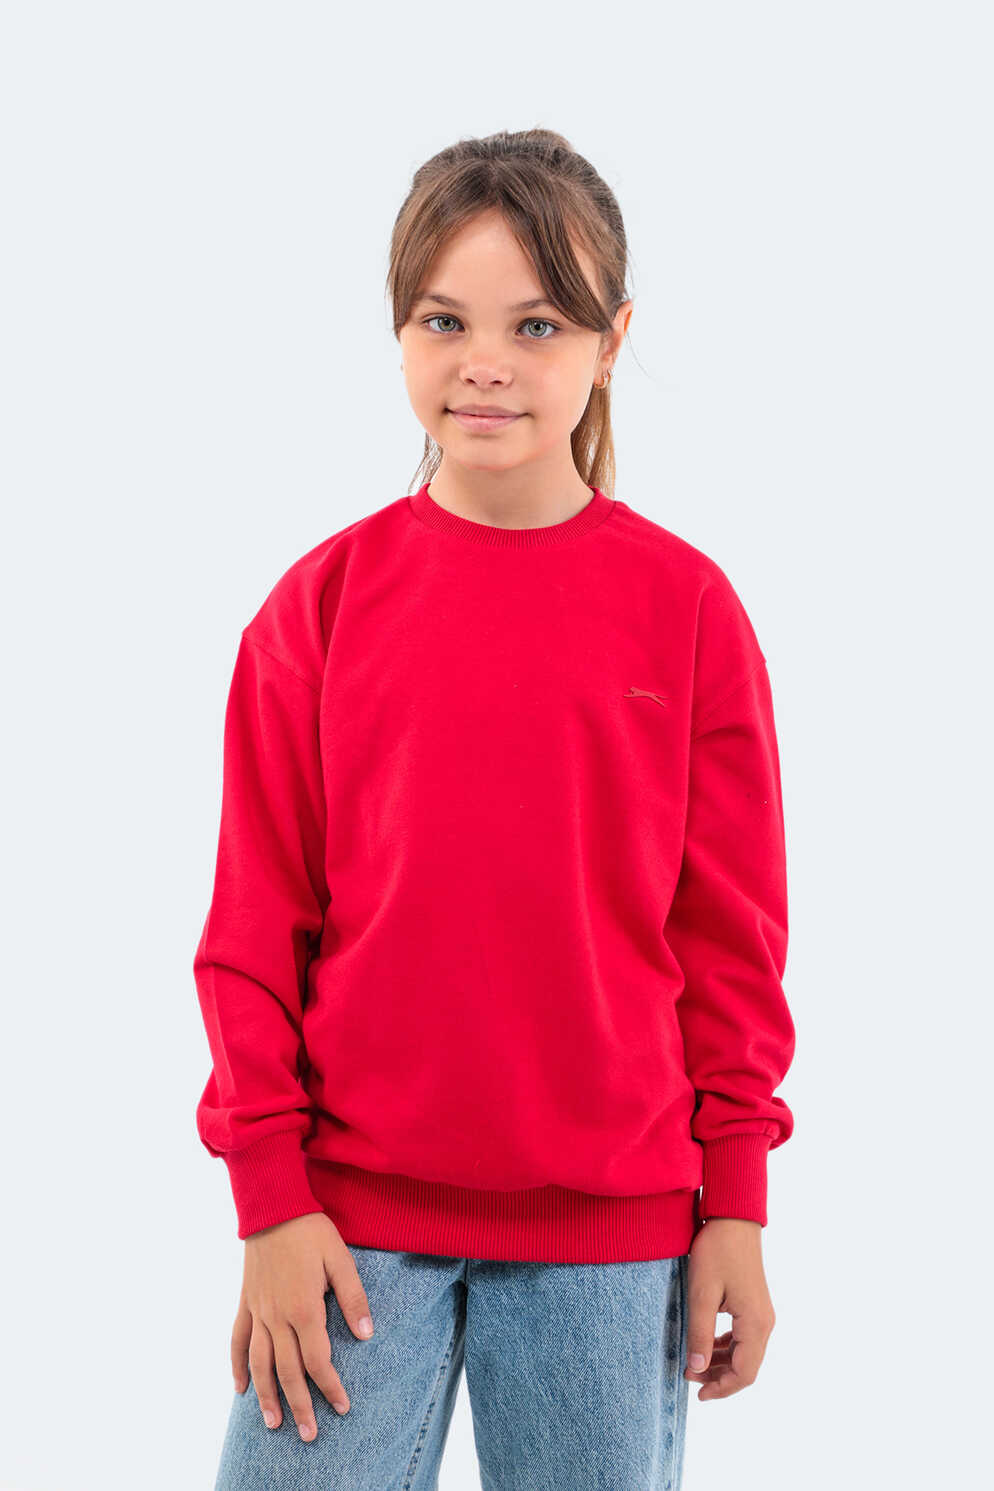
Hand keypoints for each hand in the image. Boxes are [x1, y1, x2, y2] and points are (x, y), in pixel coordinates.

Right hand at [230, 1212, 374, 1441]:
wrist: (272, 1207)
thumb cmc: (311, 1231)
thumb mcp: (341, 1259)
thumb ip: (353, 1299)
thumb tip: (367, 1335)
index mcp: (304, 1309)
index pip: (318, 1361)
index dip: (330, 1387)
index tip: (341, 1407)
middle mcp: (277, 1318)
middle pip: (288, 1372)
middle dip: (300, 1405)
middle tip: (309, 1435)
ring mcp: (258, 1312)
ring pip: (260, 1364)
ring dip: (266, 1396)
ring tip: (274, 1424)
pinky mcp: (246, 1302)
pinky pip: (237, 1340)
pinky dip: (237, 1366)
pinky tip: (240, 1389)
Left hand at [683, 1217, 775, 1400]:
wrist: (733, 1218)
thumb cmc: (716, 1251)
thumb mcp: (701, 1294)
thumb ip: (700, 1334)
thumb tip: (697, 1370)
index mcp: (755, 1323)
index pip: (744, 1373)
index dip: (721, 1389)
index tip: (697, 1393)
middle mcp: (764, 1322)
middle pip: (746, 1366)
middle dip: (718, 1378)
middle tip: (689, 1377)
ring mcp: (762, 1313)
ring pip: (745, 1353)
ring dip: (721, 1363)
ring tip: (694, 1364)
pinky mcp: (755, 1305)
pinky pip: (743, 1337)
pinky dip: (725, 1347)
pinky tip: (706, 1345)